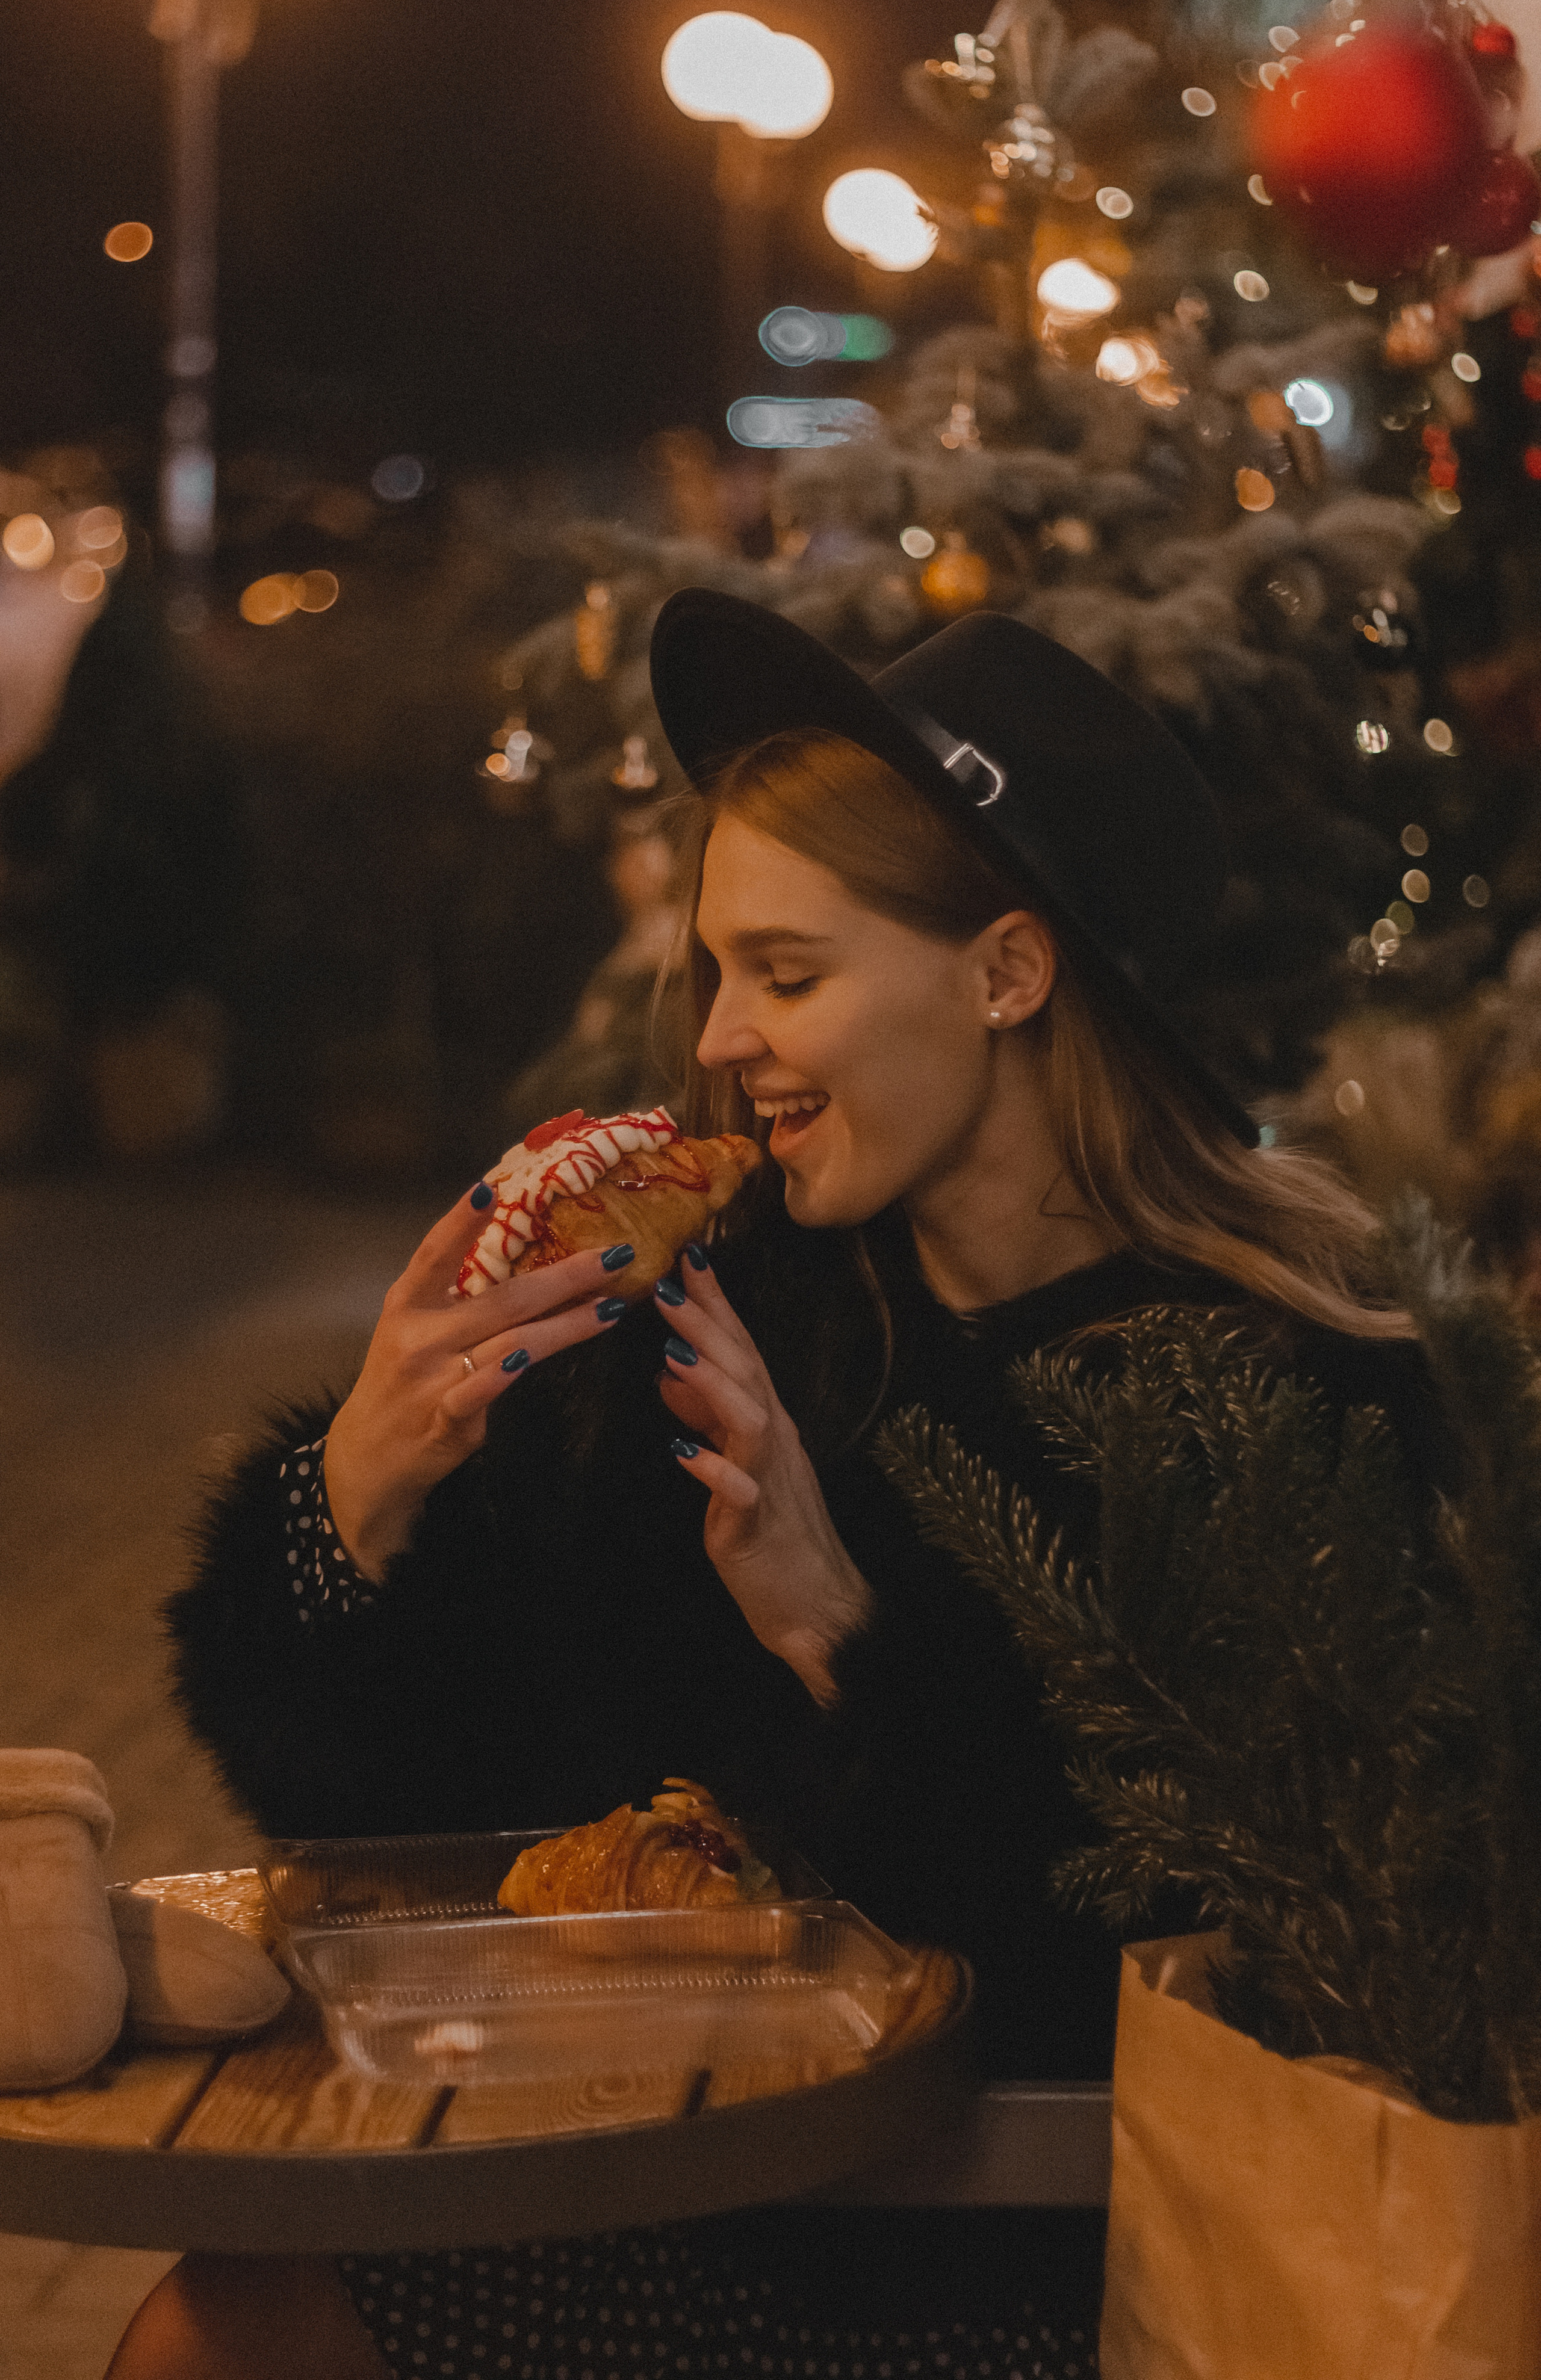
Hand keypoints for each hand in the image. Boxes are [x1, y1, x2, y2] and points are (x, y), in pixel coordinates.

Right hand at [324, 1185, 635, 1578]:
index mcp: (408, 1303)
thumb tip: (534, 1265)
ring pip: (510, 1340)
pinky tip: (533, 1358)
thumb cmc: (402, 1383)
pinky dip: (506, 1373)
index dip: (460, 1221)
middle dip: (565, 1276)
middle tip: (616, 1256)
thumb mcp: (415, 1331)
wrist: (365, 1459)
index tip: (489, 1189)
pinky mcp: (445, 1418)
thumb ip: (460, 1299)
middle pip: (501, 1297)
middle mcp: (418, 1334)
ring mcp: (431, 1377)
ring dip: (567, 1324)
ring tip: (611, 1307)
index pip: (434, 1252)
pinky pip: (483, 1390)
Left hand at [653, 1252, 871, 1705]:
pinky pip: (738, 1492)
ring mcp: (769, 1479)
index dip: (716, 1305)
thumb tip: (670, 1372)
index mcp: (766, 1422)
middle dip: (707, 1325)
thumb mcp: (734, 1463)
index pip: (742, 1351)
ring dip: (712, 1383)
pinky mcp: (757, 1525)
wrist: (816, 1603)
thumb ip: (707, 1417)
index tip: (688, 1258)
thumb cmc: (774, 1531)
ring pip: (747, 1419)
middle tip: (668, 1283)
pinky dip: (712, 1468)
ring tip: (673, 1352)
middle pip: (745, 1370)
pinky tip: (681, 1451)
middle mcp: (773, 1440)